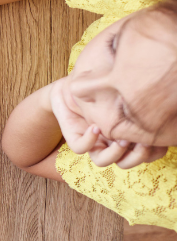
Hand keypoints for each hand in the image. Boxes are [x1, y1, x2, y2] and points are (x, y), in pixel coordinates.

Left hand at [49, 80, 167, 168]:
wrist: (78, 80)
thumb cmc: (110, 78)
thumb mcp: (132, 88)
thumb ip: (146, 100)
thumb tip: (170, 97)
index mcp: (131, 134)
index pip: (149, 153)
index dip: (157, 149)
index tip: (160, 137)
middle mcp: (112, 140)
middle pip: (127, 162)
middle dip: (138, 156)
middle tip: (144, 142)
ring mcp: (93, 139)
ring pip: (102, 161)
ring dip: (115, 154)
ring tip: (121, 139)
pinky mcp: (74, 135)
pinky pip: (80, 147)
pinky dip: (88, 141)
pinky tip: (95, 127)